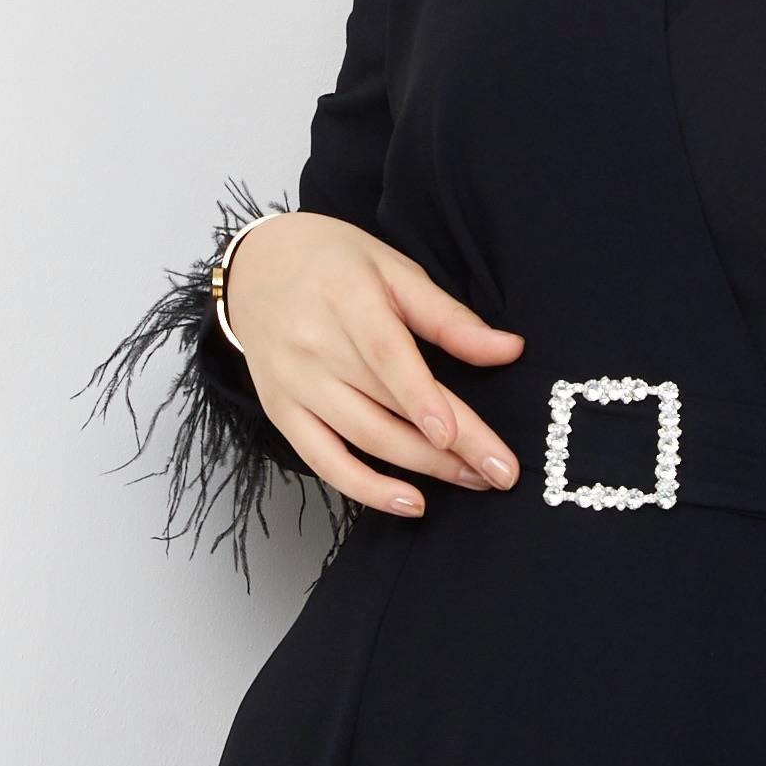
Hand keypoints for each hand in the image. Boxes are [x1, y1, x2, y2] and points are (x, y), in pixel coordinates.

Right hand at [223, 211, 524, 515]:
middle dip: (448, 449)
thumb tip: (509, 349)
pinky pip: (323, 461)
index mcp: (346, 299)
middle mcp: (314, 345)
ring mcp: (294, 383)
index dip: (420, 398)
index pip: (386, 355)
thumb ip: (448, 316)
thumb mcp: (394, 270)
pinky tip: (408, 502)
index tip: (456, 434)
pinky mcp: (280, 412)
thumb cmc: (333, 262)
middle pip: (385, 407)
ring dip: (421, 469)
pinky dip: (366, 488)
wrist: (255, 267)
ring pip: (362, 438)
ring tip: (472, 480)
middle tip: (499, 472)